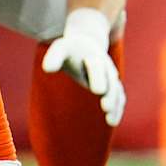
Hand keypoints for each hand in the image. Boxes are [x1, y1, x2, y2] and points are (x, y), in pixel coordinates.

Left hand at [41, 7, 125, 125]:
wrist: (86, 43)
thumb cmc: (70, 50)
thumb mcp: (61, 49)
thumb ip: (54, 58)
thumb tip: (47, 69)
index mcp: (92, 57)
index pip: (96, 67)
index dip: (97, 78)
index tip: (98, 91)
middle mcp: (105, 67)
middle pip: (110, 81)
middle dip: (109, 94)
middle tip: (105, 107)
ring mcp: (110, 76)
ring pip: (116, 91)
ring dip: (115, 105)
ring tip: (110, 121)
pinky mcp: (112, 85)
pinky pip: (119, 98)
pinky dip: (117, 109)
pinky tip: (112, 122)